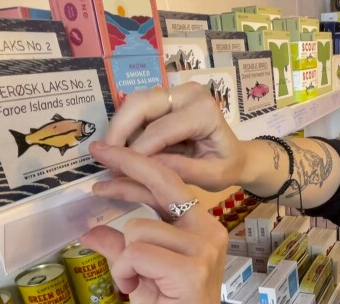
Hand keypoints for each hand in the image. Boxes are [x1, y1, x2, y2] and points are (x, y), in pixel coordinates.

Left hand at [81, 143, 230, 303]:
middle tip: (92, 178)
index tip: (105, 153)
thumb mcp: (141, 274)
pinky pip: (137, 253)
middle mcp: (206, 230)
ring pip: (137, 228)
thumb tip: (90, 229)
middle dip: (123, 172)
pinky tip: (134, 288)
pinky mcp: (190, 271)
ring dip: (123, 257)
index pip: (167, 183)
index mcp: (199, 226)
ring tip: (133, 280)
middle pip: (159, 185)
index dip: (134, 165)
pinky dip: (125, 271)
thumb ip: (122, 248)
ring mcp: (201, 250)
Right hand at [90, 83, 247, 203]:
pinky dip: (125, 128)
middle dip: (118, 131)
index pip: (161, 129)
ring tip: (110, 157)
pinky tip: (120, 150)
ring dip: (118, 129)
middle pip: (140, 104)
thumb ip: (181, 170)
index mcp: (204, 111)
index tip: (118, 173)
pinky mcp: (165, 97)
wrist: (236, 155)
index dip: (137, 152)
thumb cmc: (226, 166)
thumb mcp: (211, 176)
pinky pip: (137, 109)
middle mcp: (189, 93)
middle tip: (103, 159)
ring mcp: (176, 91)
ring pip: (134, 103)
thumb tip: (144, 166)